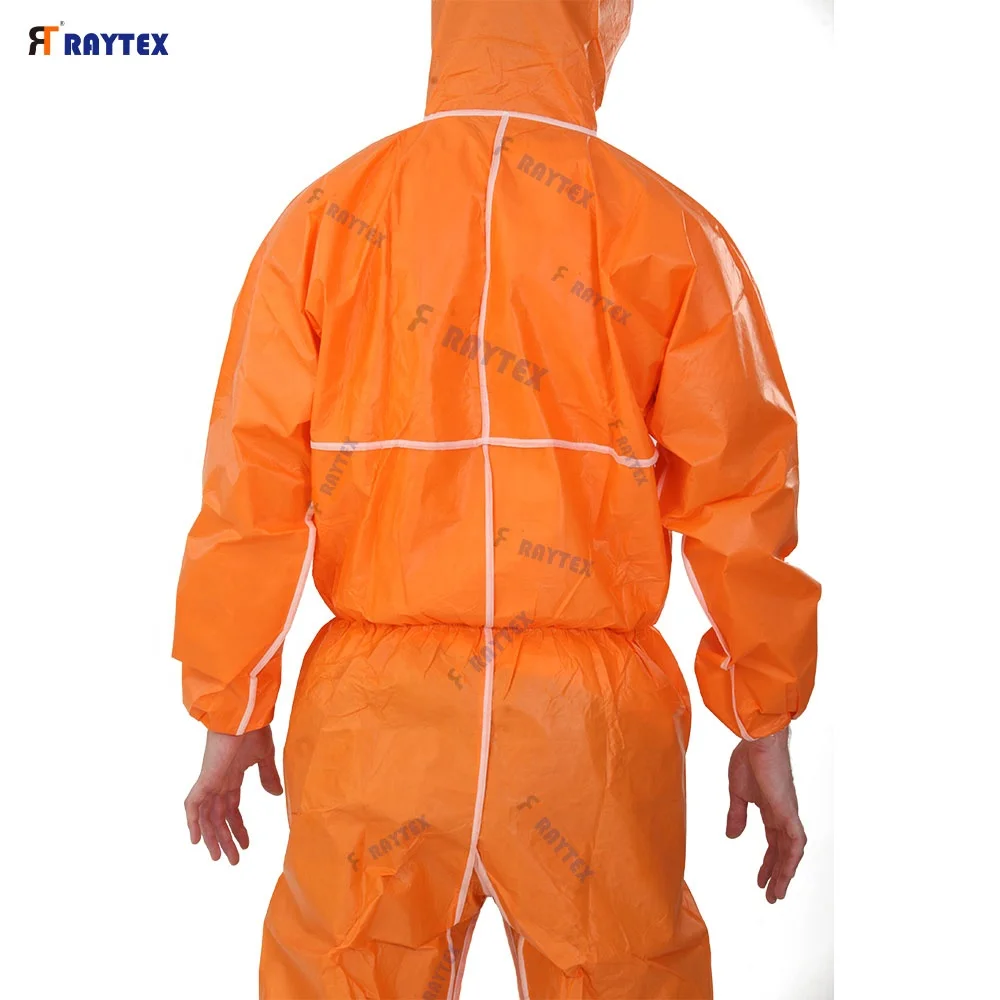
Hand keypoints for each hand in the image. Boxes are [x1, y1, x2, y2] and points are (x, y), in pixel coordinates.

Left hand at [184, 725, 283, 864]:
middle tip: (232, 860)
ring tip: (220, 858)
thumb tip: (275, 795)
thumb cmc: (254, 729)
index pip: (231, 808)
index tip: (246, 844)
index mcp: (232, 776)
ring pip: (206, 817)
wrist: (243, 715)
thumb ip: (268, 776)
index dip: (237, 826)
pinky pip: (193, 805)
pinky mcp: (205, 779)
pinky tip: (196, 840)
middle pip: (218, 818)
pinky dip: (192, 822)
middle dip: (224, 839)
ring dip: (213, 838)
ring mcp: (210, 781)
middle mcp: (219, 781)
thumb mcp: (264, 757)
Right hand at [726, 727, 805, 902]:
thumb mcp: (737, 791)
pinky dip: (792, 857)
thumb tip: (732, 836)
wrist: (757, 739)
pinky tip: (785, 871)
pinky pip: (796, 840)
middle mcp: (783, 814)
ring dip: (785, 873)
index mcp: (771, 809)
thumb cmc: (748, 757)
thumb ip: (737, 814)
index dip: (768, 863)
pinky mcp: (788, 810)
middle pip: (784, 851)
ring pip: (792, 851)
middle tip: (772, 896)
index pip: (774, 843)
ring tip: (777, 893)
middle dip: (778, 874)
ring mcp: (787, 813)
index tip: (761, 881)